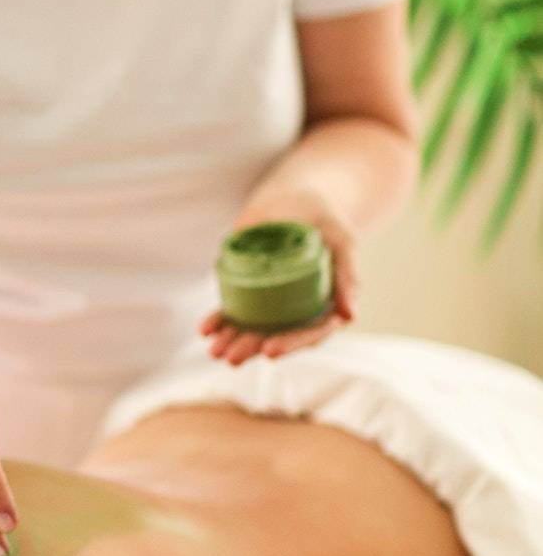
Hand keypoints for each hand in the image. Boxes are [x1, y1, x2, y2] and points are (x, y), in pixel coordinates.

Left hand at [199, 192, 359, 366]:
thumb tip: (349, 316)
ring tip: (215, 350)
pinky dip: (220, 320)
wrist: (294, 198)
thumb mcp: (342, 240)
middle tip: (232, 357)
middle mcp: (299, 310)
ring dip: (233, 341)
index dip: (292, 343)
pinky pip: (235, 310)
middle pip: (278, 335)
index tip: (270, 350)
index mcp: (326, 305)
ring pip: (253, 328)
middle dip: (253, 347)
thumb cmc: (324, 218)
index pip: (311, 332)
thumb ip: (347, 275)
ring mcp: (272, 303)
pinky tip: (205, 329)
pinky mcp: (250, 290)